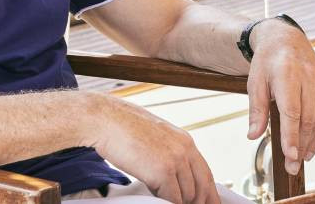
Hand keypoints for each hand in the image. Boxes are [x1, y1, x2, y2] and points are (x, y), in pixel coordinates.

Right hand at [88, 96, 218, 203]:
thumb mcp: (155, 138)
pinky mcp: (163, 171)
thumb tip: (173, 176)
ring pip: (187, 195)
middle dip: (197, 202)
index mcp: (185, 141)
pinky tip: (157, 200)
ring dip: (177, 202)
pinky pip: (172, 199)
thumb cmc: (123, 129)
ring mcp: (175, 160)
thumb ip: (169, 155)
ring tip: (164, 201)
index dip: (208, 194)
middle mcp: (185, 149)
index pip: (206, 174)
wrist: (105, 120)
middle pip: (202, 186)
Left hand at [245, 20, 314, 174]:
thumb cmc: (267, 62)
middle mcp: (308, 77)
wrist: (286, 39)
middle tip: (291, 167)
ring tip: (300, 160)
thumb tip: (253, 135)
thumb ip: (256, 110)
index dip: (291, 135)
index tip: (290, 155)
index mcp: (287, 74)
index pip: (291, 111)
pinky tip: (311, 145)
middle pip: (307, 118)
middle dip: (301, 145)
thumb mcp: (255, 82)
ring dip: (312, 142)